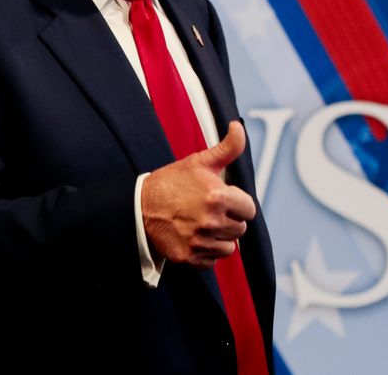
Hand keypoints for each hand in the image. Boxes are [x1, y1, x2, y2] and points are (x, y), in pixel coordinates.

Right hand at [141, 121, 255, 269]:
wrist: (138, 206)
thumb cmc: (171, 183)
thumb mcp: (198, 162)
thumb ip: (227, 148)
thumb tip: (238, 126)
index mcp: (218, 197)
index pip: (249, 209)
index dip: (236, 203)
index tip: (220, 199)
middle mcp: (211, 222)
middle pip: (240, 229)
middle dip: (228, 220)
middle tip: (207, 211)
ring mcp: (200, 242)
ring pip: (229, 247)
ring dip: (219, 238)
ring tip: (200, 224)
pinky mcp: (189, 257)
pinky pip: (212, 260)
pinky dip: (205, 252)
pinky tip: (192, 236)